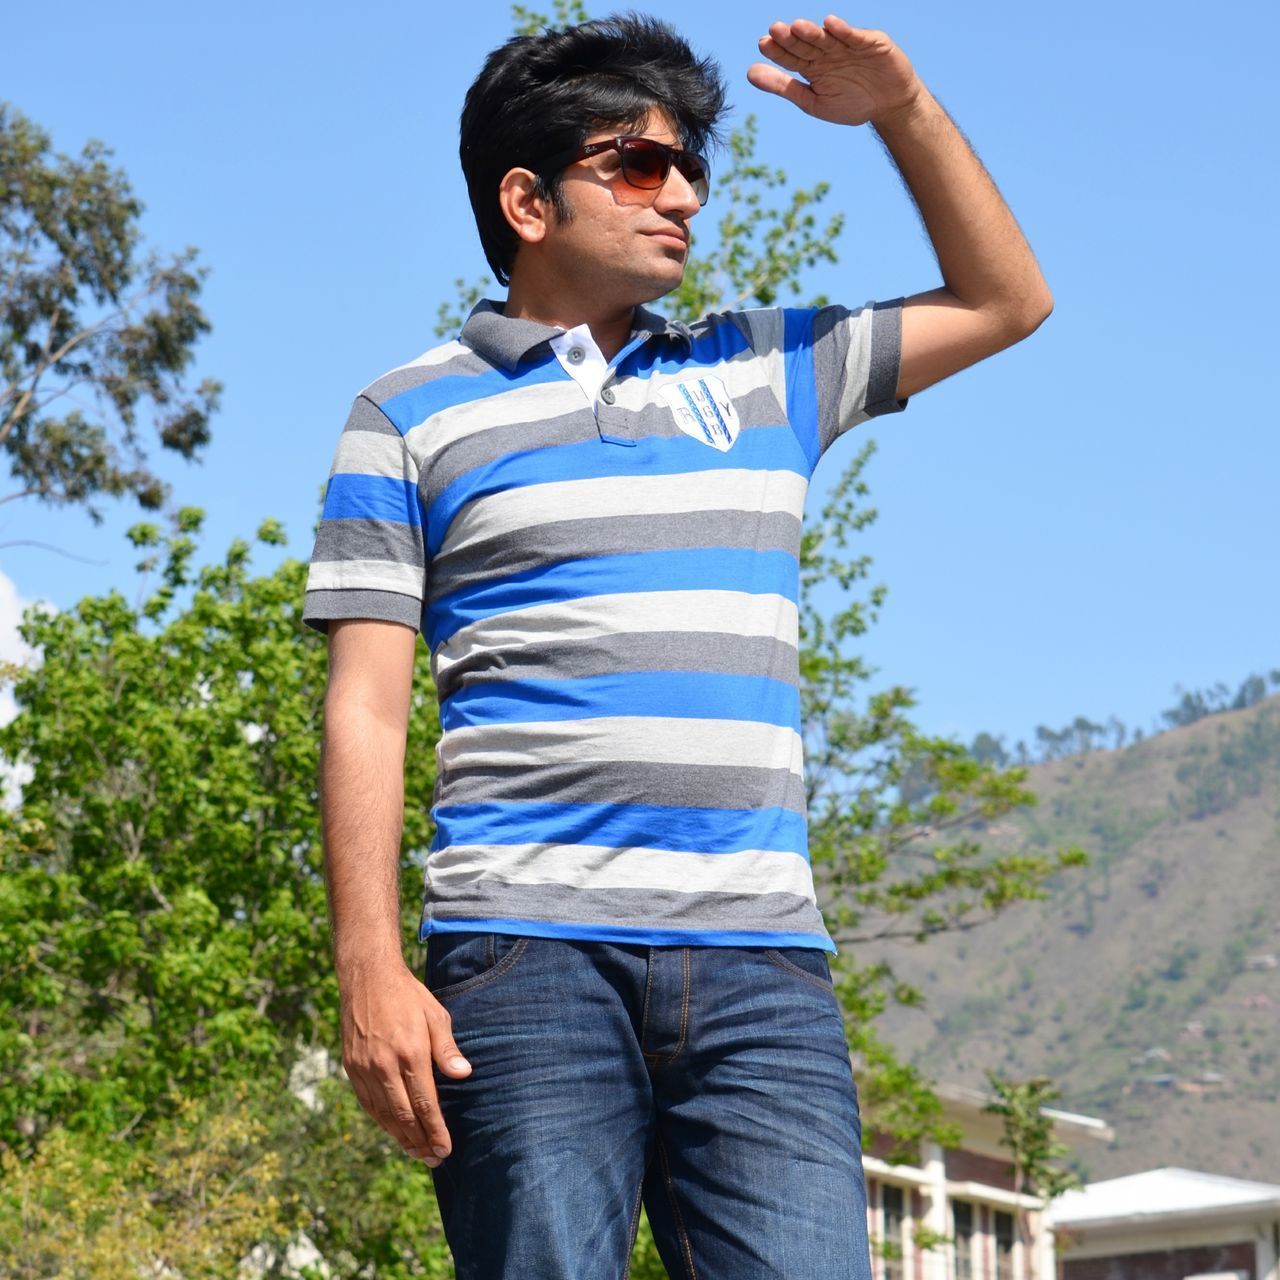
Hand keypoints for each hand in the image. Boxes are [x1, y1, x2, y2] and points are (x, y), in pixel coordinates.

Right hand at [339, 961, 471, 1166]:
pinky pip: (368, 1103)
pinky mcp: (352, 1067)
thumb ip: (447, 1049)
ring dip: (400, 1137)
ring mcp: (365, 1068)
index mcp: (410, 1052)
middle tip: (433, 1159)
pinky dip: (381, 1121)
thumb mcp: (435, 1015)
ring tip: (416, 1152)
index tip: (445, 1148)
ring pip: (384, 1114)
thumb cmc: (408, 996)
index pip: (425, 1103)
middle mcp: (385, 1065)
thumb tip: (464, 1075)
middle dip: (420, 1141)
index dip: (435, 1130)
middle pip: (404, 1115)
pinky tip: (393, 1130)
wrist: (367, 978)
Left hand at [747, 15, 921, 127]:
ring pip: (827, 38)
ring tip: (796, 27)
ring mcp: (848, 45)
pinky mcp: (870, 42)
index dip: (778, 51)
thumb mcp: (813, 101)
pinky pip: (854, 36)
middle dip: (791, 39)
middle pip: (806, 44)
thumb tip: (749, 73)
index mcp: (813, 66)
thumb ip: (784, 86)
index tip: (763, 44)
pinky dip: (843, 31)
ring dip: (813, 32)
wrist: (888, 107)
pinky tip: (830, 25)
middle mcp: (828, 52)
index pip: (791, 57)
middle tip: (774, 31)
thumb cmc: (852, 104)